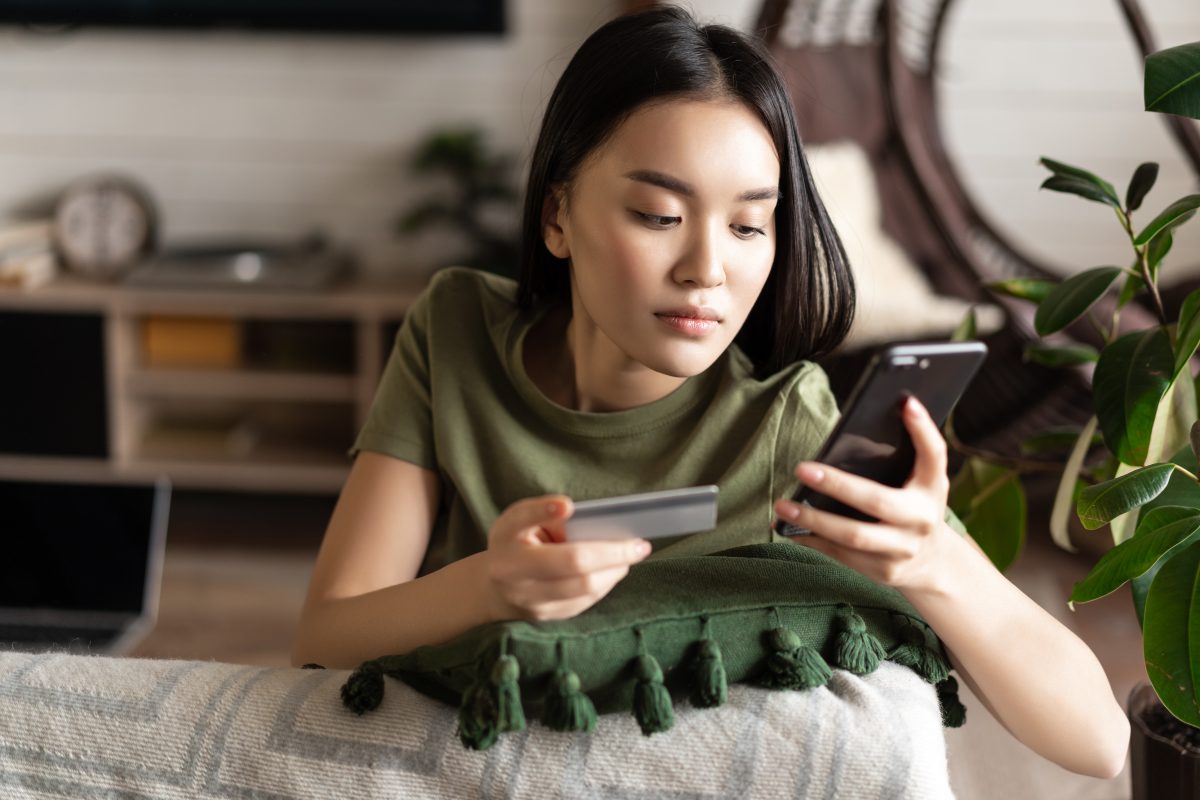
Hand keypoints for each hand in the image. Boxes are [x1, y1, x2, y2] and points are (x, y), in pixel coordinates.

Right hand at [484, 495, 652, 621]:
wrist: (493, 591)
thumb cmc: (515, 545)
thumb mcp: (521, 522)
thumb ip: (548, 515)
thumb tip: (595, 523)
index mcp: (505, 537)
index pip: (521, 520)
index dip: (543, 511)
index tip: (567, 506)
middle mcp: (512, 572)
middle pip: (571, 562)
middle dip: (612, 552)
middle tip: (639, 544)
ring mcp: (529, 600)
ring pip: (585, 587)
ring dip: (615, 570)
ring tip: (630, 556)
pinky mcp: (546, 617)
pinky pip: (586, 601)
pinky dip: (605, 583)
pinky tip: (614, 571)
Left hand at [773, 396, 962, 593]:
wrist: (933, 562)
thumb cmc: (916, 507)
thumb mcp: (922, 481)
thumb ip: (906, 454)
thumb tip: (877, 416)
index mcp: (933, 489)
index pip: (934, 455)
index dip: (923, 429)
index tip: (907, 404)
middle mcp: (921, 520)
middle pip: (876, 502)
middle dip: (837, 485)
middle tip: (801, 469)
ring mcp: (901, 550)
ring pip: (852, 536)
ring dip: (813, 519)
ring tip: (783, 504)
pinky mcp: (882, 571)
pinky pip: (841, 555)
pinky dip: (812, 541)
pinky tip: (789, 528)